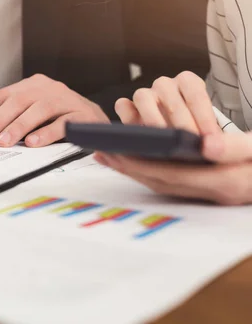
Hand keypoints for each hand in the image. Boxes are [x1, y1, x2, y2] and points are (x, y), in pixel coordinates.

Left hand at [0, 74, 108, 147]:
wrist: (96, 121)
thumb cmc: (58, 118)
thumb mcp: (32, 115)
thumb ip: (11, 120)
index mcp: (32, 85)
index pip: (3, 96)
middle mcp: (48, 88)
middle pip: (18, 101)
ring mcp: (66, 99)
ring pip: (39, 109)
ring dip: (19, 126)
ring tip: (5, 142)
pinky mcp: (82, 114)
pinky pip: (62, 123)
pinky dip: (46, 133)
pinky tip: (33, 143)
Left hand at [94, 132, 251, 204]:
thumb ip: (234, 147)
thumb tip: (205, 145)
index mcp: (222, 183)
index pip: (171, 175)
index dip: (141, 164)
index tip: (118, 151)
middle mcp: (211, 192)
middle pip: (159, 181)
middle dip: (128, 166)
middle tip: (102, 151)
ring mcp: (208, 192)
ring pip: (161, 182)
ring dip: (133, 169)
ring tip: (110, 154)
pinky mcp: (205, 187)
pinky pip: (169, 180)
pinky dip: (148, 169)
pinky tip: (134, 157)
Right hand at [114, 71, 220, 134]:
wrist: (181, 141)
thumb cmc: (198, 134)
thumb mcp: (211, 131)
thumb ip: (214, 135)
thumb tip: (211, 143)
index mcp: (187, 82)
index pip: (195, 93)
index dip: (203, 116)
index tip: (209, 138)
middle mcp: (164, 85)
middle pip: (169, 95)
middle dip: (181, 122)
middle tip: (188, 143)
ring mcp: (144, 95)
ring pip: (142, 96)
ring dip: (153, 119)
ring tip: (164, 141)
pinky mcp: (127, 108)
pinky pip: (122, 105)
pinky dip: (128, 119)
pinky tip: (141, 136)